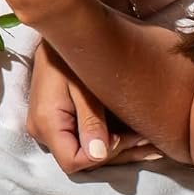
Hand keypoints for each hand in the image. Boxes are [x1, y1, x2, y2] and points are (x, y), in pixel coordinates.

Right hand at [26, 41, 163, 172]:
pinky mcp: (58, 123)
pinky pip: (84, 140)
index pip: (74, 161)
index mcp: (47, 124)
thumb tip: (98, 155)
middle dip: (118, 152)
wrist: (57, 33)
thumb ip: (90, 121)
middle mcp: (43, 132)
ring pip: (86, 153)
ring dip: (119, 149)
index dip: (104, 156)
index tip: (127, 137)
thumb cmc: (69, 56)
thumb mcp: (83, 86)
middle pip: (83, 160)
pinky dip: (112, 140)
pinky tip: (137, 138)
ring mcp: (48, 129)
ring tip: (150, 142)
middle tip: (148, 138)